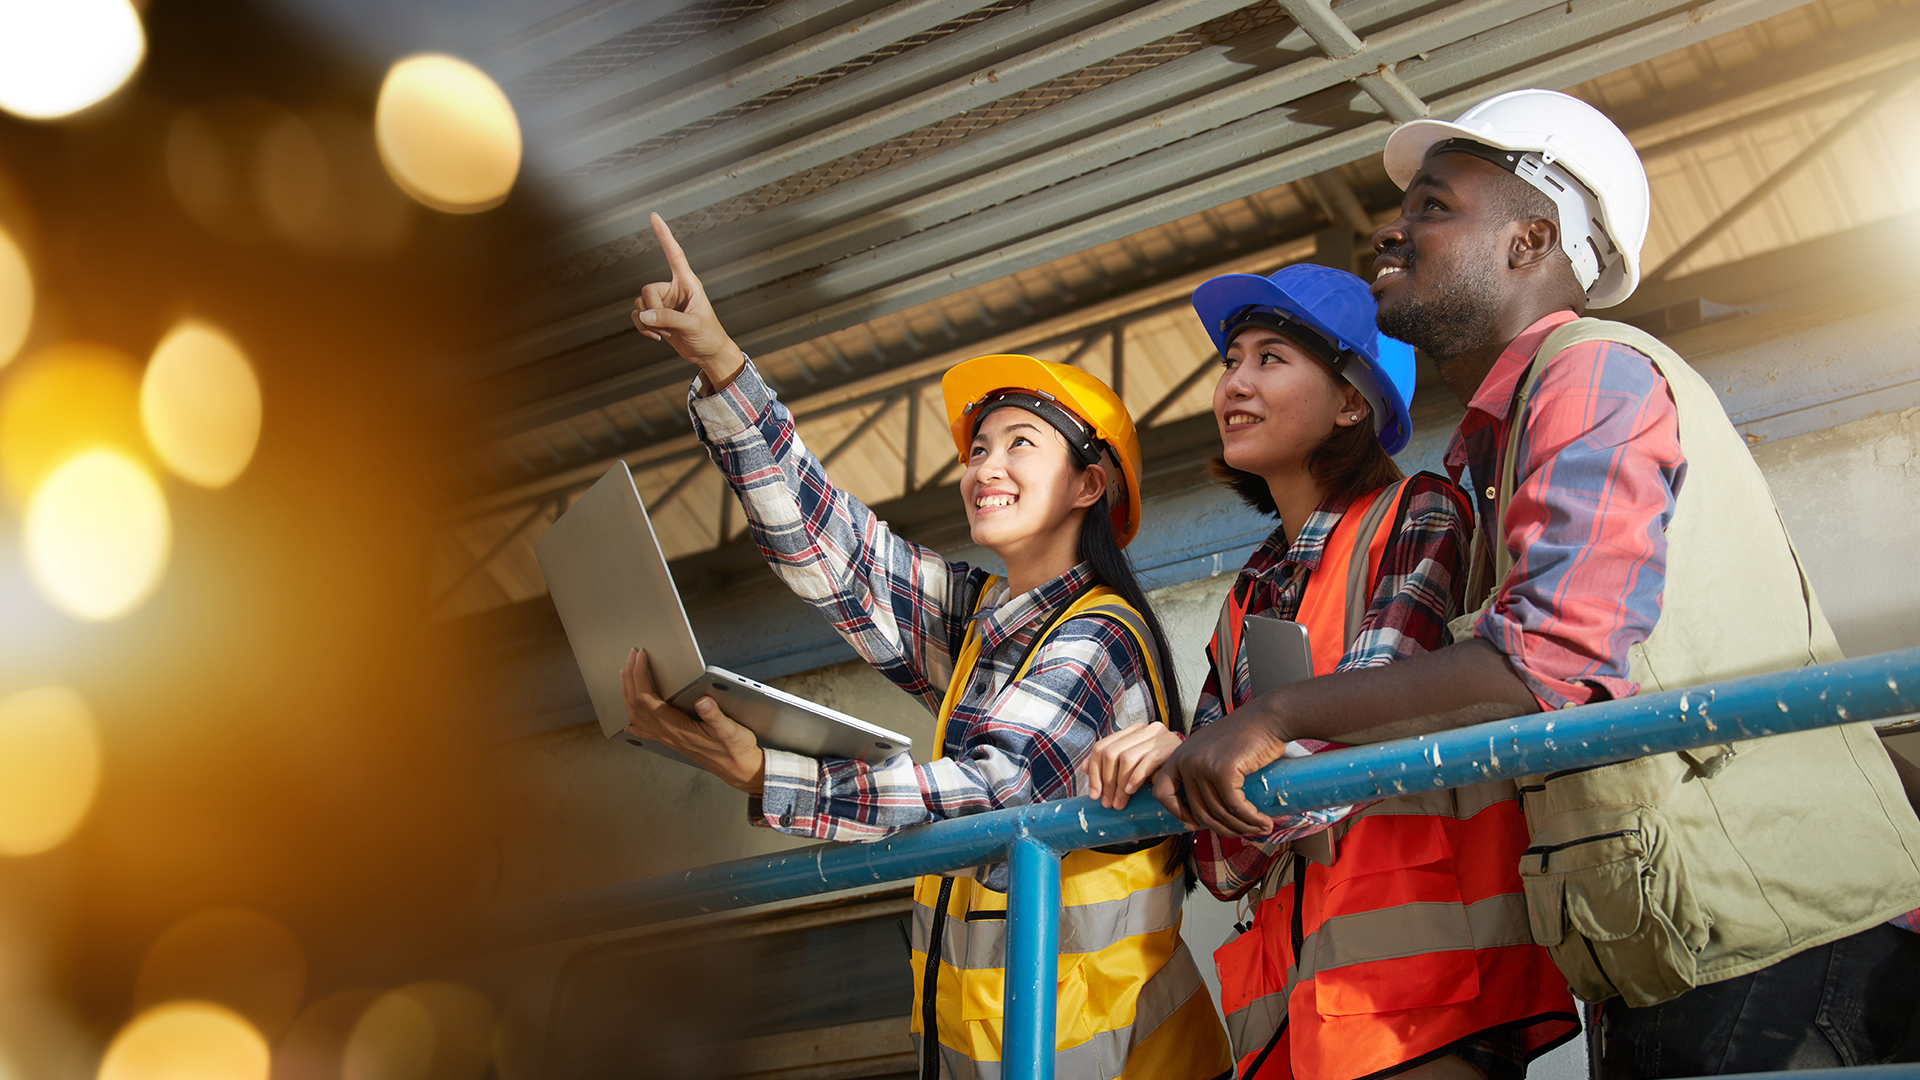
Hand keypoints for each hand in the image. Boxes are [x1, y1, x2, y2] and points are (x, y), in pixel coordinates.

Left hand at [621, 648, 764, 792]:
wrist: (739, 770)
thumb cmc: (735, 749)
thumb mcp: (730, 730)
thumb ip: (715, 716)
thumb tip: (703, 701)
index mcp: (678, 728)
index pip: (647, 699)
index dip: (640, 676)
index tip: (641, 657)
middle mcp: (669, 734)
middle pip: (636, 705)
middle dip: (631, 678)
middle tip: (632, 657)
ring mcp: (669, 738)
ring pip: (636, 716)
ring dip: (628, 693)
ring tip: (627, 675)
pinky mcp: (673, 740)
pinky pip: (645, 729)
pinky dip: (634, 720)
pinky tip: (630, 721)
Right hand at [631, 213, 744, 391]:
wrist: (709, 354)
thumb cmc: (709, 335)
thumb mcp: (693, 325)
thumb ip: (669, 318)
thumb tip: (643, 315)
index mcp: (688, 283)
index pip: (674, 254)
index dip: (664, 235)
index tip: (654, 216)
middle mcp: (674, 289)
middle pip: (647, 290)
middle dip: (653, 310)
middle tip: (668, 326)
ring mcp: (664, 303)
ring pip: (639, 304)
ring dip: (649, 322)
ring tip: (668, 332)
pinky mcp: (657, 317)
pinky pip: (637, 317)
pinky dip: (643, 328)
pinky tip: (658, 337)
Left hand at [1083, 722, 1181, 809]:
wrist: (1193, 766)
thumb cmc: (1162, 768)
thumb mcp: (1134, 764)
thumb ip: (1112, 762)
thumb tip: (1083, 767)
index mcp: (1131, 731)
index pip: (1101, 747)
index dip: (1094, 773)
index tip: (1095, 795)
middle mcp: (1142, 729)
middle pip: (1111, 753)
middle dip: (1106, 782)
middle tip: (1108, 803)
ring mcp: (1157, 736)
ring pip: (1126, 758)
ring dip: (1120, 785)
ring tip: (1120, 803)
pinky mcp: (1170, 747)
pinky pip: (1147, 762)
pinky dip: (1136, 778)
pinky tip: (1133, 791)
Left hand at [1153, 712, 1290, 835]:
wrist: (1267, 718)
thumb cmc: (1246, 735)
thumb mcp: (1213, 751)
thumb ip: (1203, 771)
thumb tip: (1206, 809)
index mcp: (1180, 755)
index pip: (1162, 790)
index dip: (1175, 811)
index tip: (1193, 823)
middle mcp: (1187, 760)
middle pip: (1197, 809)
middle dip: (1220, 827)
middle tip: (1238, 832)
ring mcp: (1203, 766)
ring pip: (1218, 811)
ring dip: (1240, 826)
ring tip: (1258, 828)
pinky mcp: (1223, 771)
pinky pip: (1234, 806)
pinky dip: (1250, 819)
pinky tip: (1263, 823)